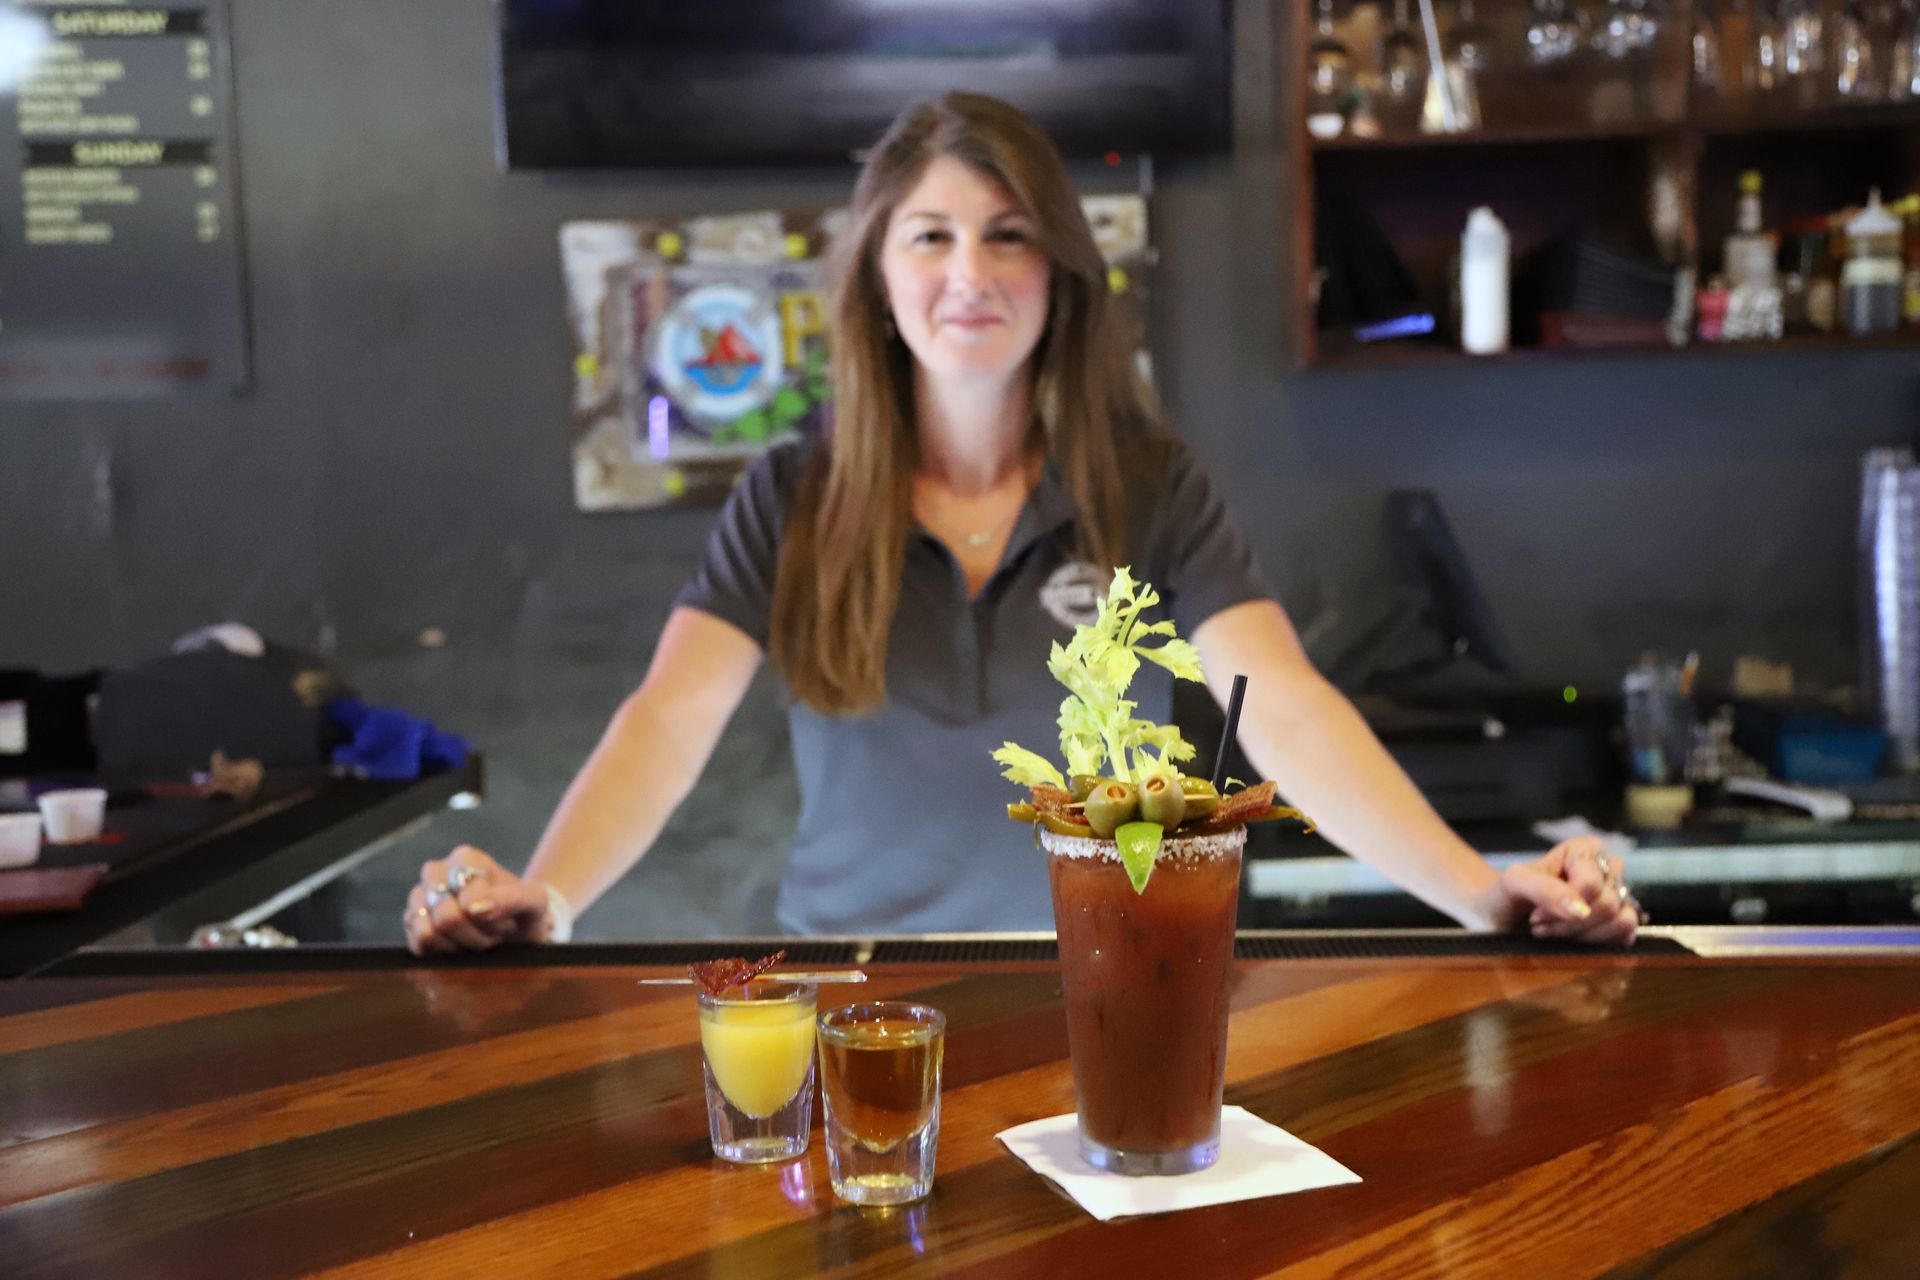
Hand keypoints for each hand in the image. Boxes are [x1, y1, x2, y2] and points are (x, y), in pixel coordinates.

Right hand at [403, 846, 552, 954]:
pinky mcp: (411, 923)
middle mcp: (436, 873)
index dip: (491, 920)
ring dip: (460, 946)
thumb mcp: (534, 902)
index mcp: (465, 859)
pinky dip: (443, 954)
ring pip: (427, 933)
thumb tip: (474, 908)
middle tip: (493, 935)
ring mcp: (419, 898)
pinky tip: (461, 947)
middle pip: (446, 917)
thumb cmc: (524, 912)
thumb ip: (511, 898)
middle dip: (475, 935)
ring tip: (478, 939)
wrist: (516, 933)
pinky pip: (417, 946)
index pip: (469, 900)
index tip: (507, 921)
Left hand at [1479, 836, 1641, 946]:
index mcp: (1584, 850)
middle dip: (1569, 924)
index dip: (1563, 904)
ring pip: (1623, 921)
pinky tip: (1571, 940)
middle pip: (1607, 905)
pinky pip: (1627, 937)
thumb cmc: (1506, 894)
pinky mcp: (1619, 924)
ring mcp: (1617, 896)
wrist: (1502, 917)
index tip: (1535, 912)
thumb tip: (1581, 910)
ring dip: (1583, 936)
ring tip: (1554, 932)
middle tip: (1540, 925)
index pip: (1591, 884)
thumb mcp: (1513, 883)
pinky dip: (1597, 944)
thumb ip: (1543, 889)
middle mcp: (1606, 869)